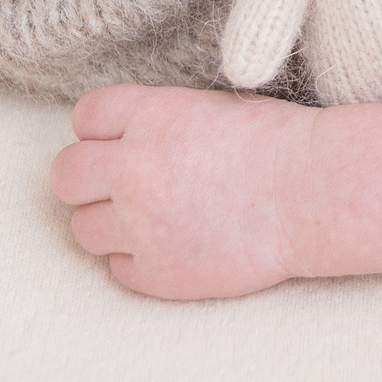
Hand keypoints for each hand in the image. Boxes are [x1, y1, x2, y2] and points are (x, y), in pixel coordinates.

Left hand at [49, 84, 313, 300]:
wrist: (316, 194)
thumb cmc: (277, 142)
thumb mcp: (210, 107)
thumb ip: (155, 121)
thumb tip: (118, 138)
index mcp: (151, 117)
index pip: (85, 118)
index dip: (101, 130)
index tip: (121, 141)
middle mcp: (134, 169)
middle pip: (65, 176)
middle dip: (87, 179)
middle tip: (120, 185)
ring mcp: (142, 226)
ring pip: (82, 228)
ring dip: (109, 223)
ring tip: (151, 219)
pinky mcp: (158, 274)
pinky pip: (117, 269)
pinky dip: (139, 261)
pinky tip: (175, 245)